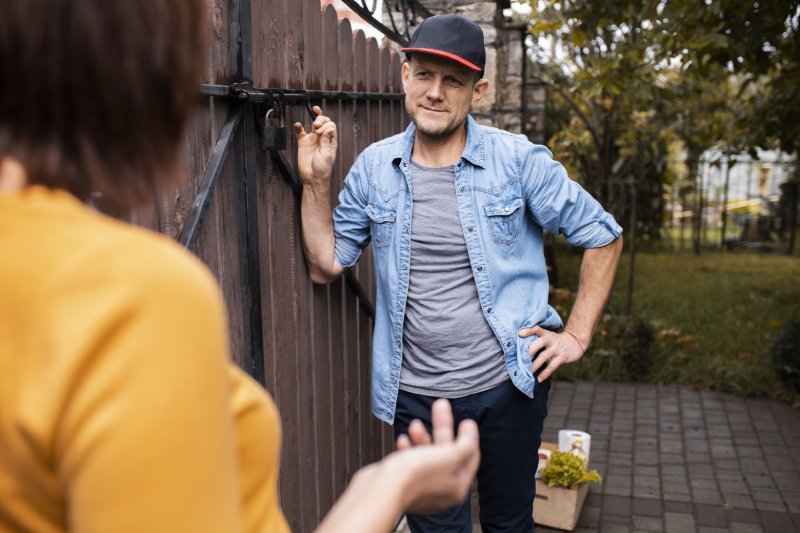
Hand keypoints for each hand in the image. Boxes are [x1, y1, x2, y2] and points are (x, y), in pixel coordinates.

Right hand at [294, 106, 336, 183]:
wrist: (312, 178)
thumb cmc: (322, 169)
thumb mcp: (327, 154)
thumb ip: (326, 141)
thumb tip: (329, 127)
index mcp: (330, 141)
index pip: (331, 127)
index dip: (326, 126)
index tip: (321, 133)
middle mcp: (323, 139)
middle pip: (324, 123)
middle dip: (322, 121)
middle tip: (316, 126)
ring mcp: (313, 140)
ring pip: (314, 125)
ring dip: (315, 120)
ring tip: (314, 125)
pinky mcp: (303, 143)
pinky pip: (300, 132)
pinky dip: (298, 127)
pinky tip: (297, 125)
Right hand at [391, 399, 479, 514]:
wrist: (380, 491)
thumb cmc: (415, 474)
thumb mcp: (448, 456)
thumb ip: (465, 445)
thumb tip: (472, 433)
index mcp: (456, 486)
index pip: (470, 458)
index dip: (469, 437)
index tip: (466, 420)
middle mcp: (440, 489)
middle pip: (447, 452)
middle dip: (443, 427)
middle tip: (440, 405)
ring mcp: (420, 487)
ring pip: (427, 455)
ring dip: (423, 436)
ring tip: (414, 424)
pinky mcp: (402, 483)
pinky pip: (409, 462)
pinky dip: (408, 448)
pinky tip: (402, 440)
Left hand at [518, 325, 585, 380]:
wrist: (575, 342)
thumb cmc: (555, 341)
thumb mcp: (547, 336)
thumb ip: (536, 339)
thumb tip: (519, 347)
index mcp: (546, 334)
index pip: (537, 329)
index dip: (528, 331)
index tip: (520, 334)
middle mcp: (551, 340)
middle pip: (539, 343)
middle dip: (529, 350)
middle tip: (520, 358)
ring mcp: (557, 349)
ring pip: (544, 356)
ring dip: (535, 364)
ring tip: (528, 371)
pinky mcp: (562, 357)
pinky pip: (552, 366)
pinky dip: (545, 373)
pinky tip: (539, 379)